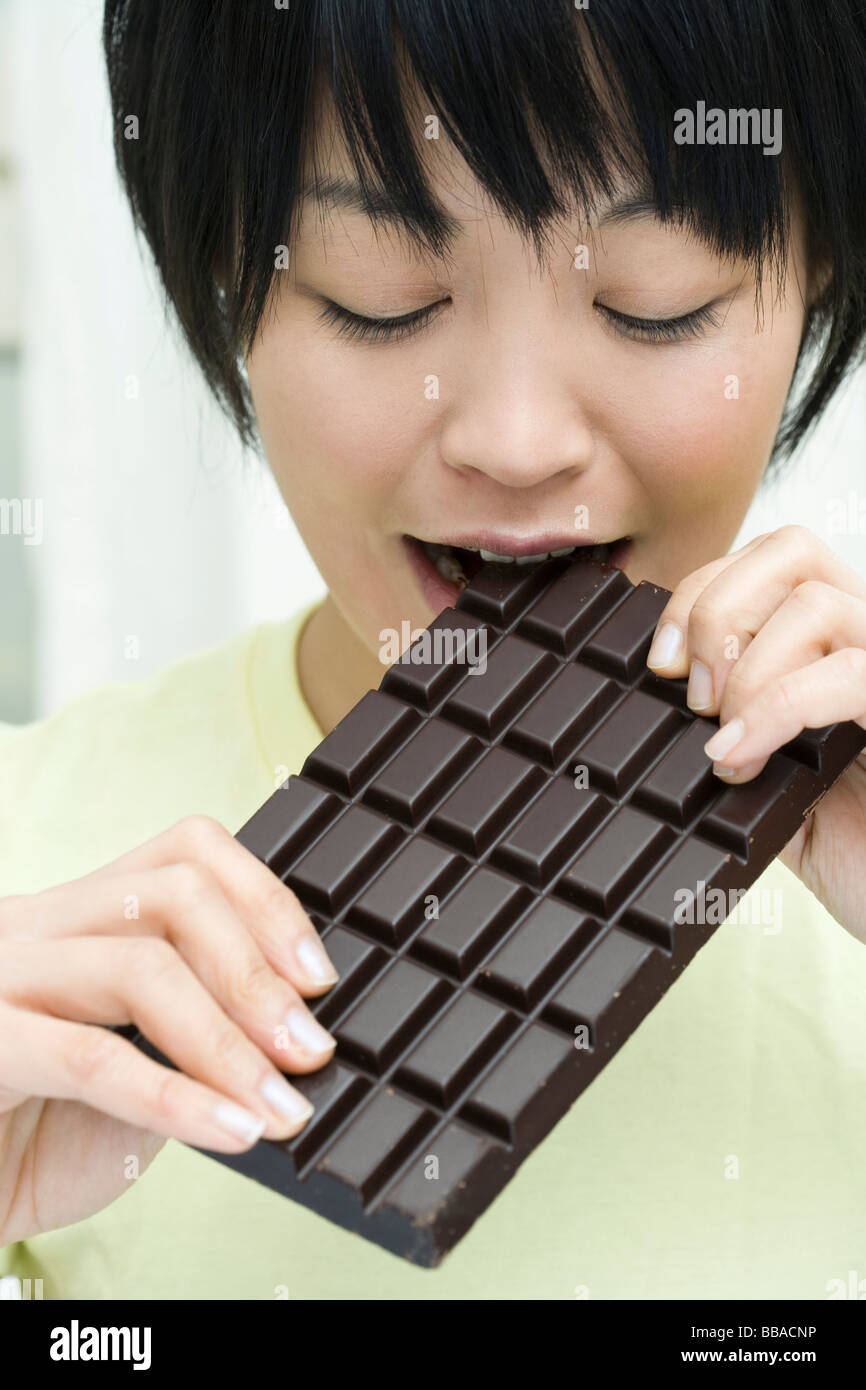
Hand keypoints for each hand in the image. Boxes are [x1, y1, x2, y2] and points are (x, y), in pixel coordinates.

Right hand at [0, 815, 339, 1243]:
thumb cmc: (38, 1137)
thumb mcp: (142, 1068)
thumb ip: (200, 1032)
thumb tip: (302, 1031)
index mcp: (82, 914)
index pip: (187, 852)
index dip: (265, 903)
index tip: (317, 978)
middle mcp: (37, 923)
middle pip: (174, 893)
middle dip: (257, 973)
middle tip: (308, 1047)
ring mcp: (2, 974)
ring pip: (139, 967)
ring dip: (229, 1043)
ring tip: (279, 1105)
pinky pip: (90, 1059)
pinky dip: (176, 1098)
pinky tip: (231, 1130)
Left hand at [646, 524, 865, 942]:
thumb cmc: (851, 851)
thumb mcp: (767, 784)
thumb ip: (729, 729)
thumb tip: (656, 699)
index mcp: (832, 643)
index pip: (767, 558)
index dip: (702, 590)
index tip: (660, 662)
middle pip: (791, 549)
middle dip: (717, 611)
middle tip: (693, 696)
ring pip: (817, 602)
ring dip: (749, 670)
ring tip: (726, 740)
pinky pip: (849, 673)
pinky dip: (777, 708)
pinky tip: (739, 757)